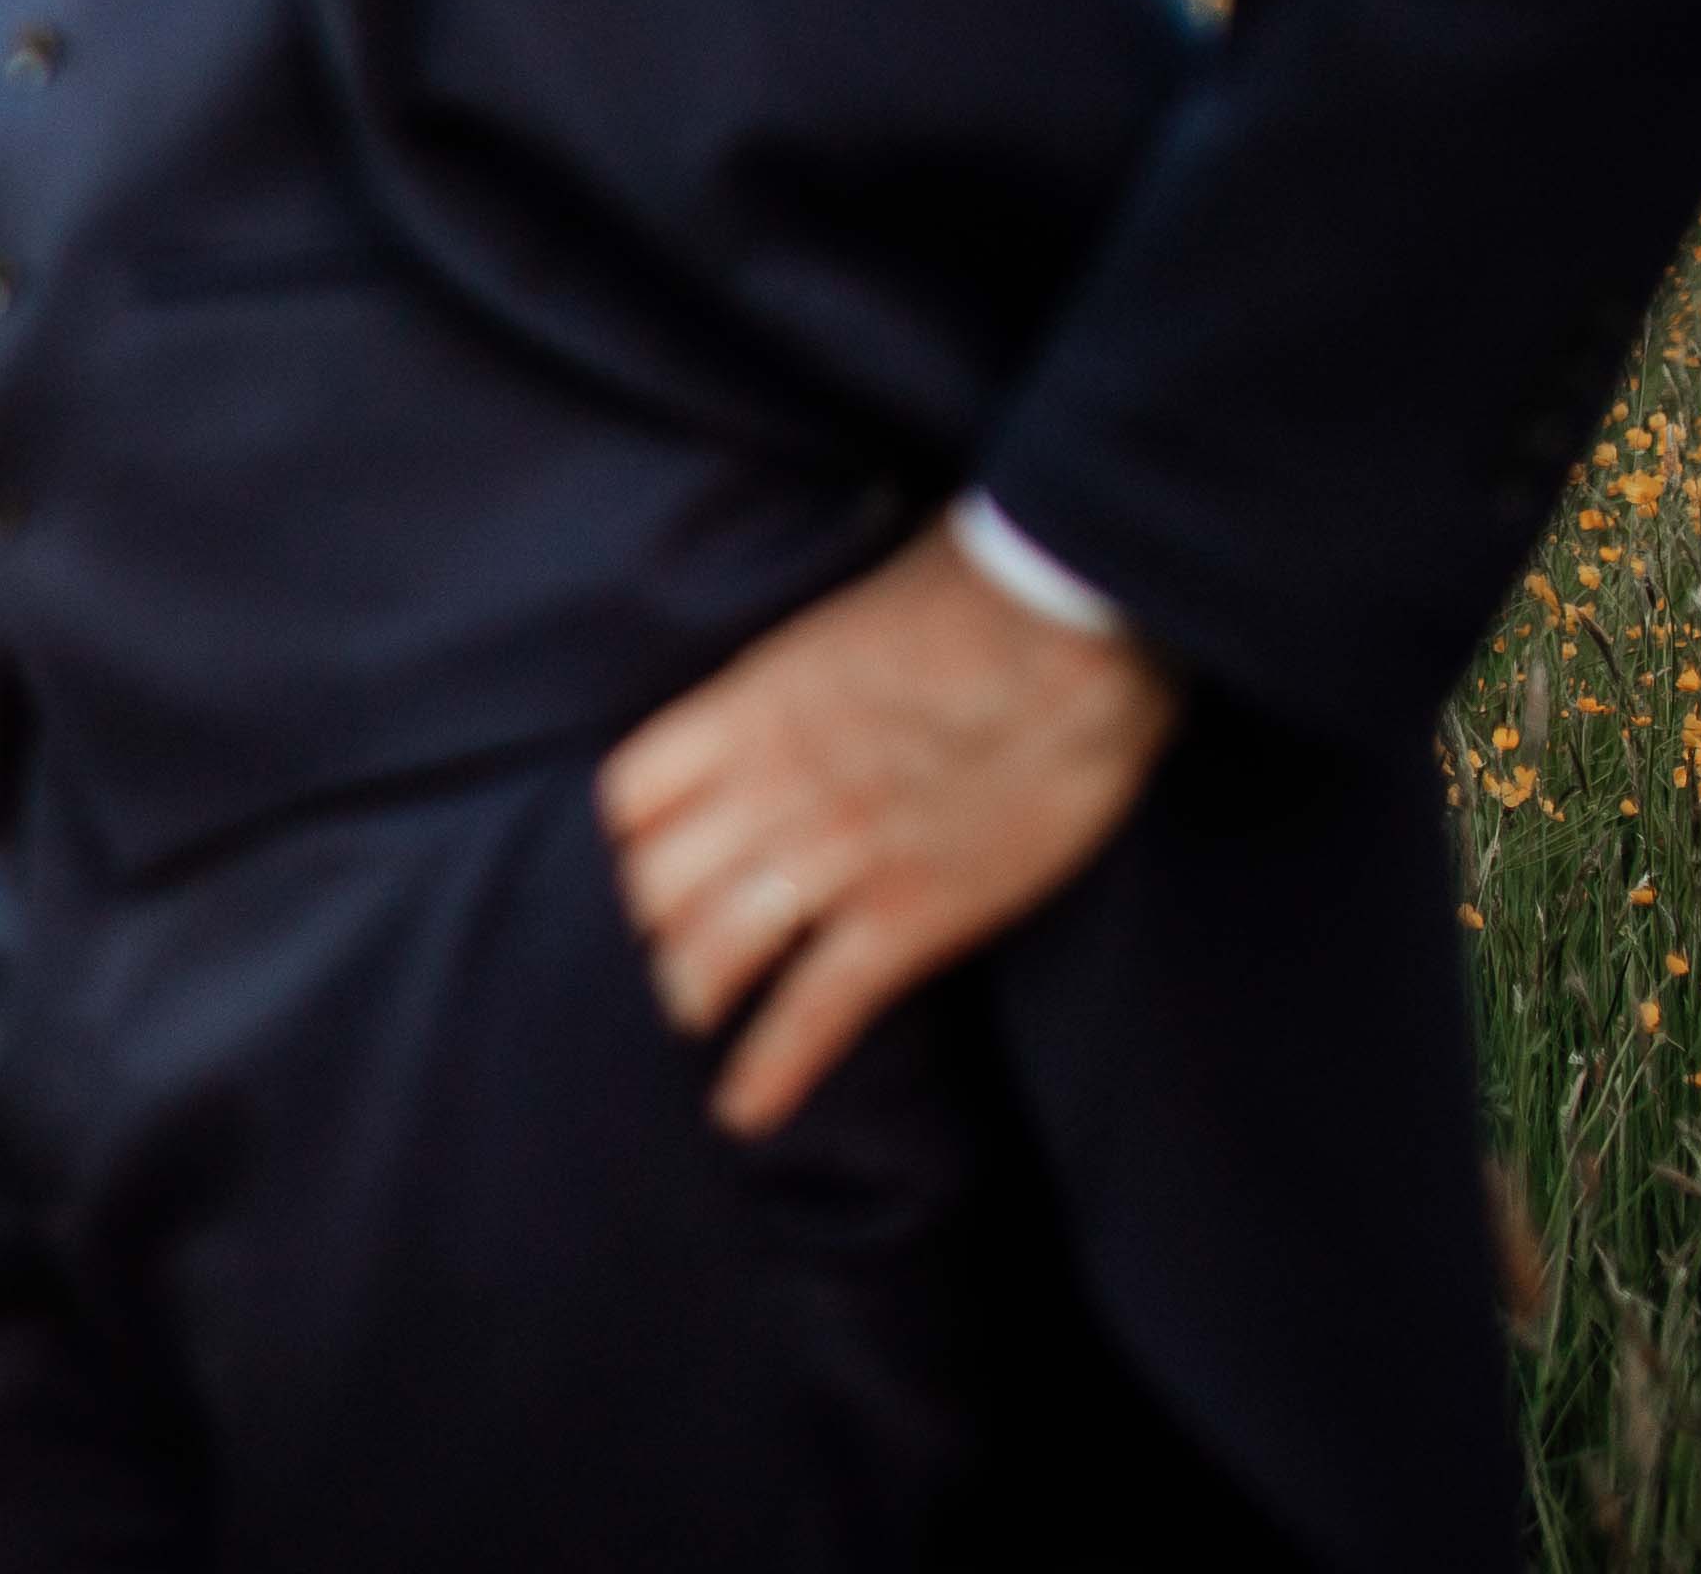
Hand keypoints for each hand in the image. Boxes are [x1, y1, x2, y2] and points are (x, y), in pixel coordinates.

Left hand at [595, 515, 1180, 1135]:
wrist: (1070, 620)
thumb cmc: (969, 590)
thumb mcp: (838, 614)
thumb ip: (795, 672)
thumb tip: (795, 682)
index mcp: (746, 709)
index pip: (631, 797)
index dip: (629, 840)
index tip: (647, 858)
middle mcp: (769, 788)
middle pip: (654, 886)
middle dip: (652, 925)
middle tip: (673, 944)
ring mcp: (836, 856)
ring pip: (712, 953)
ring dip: (691, 996)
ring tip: (692, 1019)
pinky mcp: (912, 914)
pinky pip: (816, 1009)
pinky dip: (772, 1069)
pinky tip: (744, 1109)